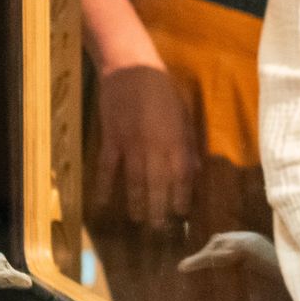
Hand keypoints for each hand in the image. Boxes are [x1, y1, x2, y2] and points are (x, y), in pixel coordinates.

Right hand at [91, 64, 197, 228]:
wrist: (130, 69)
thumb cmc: (163, 90)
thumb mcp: (184, 114)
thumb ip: (188, 144)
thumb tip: (195, 172)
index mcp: (175, 139)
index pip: (181, 176)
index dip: (181, 197)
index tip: (182, 215)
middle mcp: (154, 146)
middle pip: (157, 185)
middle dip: (160, 210)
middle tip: (160, 231)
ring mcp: (130, 145)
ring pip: (134, 181)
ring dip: (137, 204)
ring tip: (140, 223)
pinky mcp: (110, 140)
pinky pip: (107, 169)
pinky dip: (105, 187)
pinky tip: (104, 205)